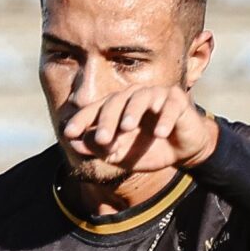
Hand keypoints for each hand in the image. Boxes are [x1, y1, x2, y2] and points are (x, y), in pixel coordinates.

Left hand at [59, 84, 217, 176]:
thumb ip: (99, 148)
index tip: (68, 134)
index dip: (81, 120)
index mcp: (116, 107)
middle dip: (106, 120)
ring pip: (141, 98)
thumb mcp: (120, 155)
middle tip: (101, 138)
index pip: (95, 110)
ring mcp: (155, 95)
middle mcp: (133, 96)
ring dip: (133, 112)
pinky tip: (161, 133)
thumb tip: (74, 143)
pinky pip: (170, 105)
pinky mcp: (177, 99)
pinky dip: (165, 118)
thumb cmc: (147, 150)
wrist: (181, 153)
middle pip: (115, 102)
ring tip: (127, 128)